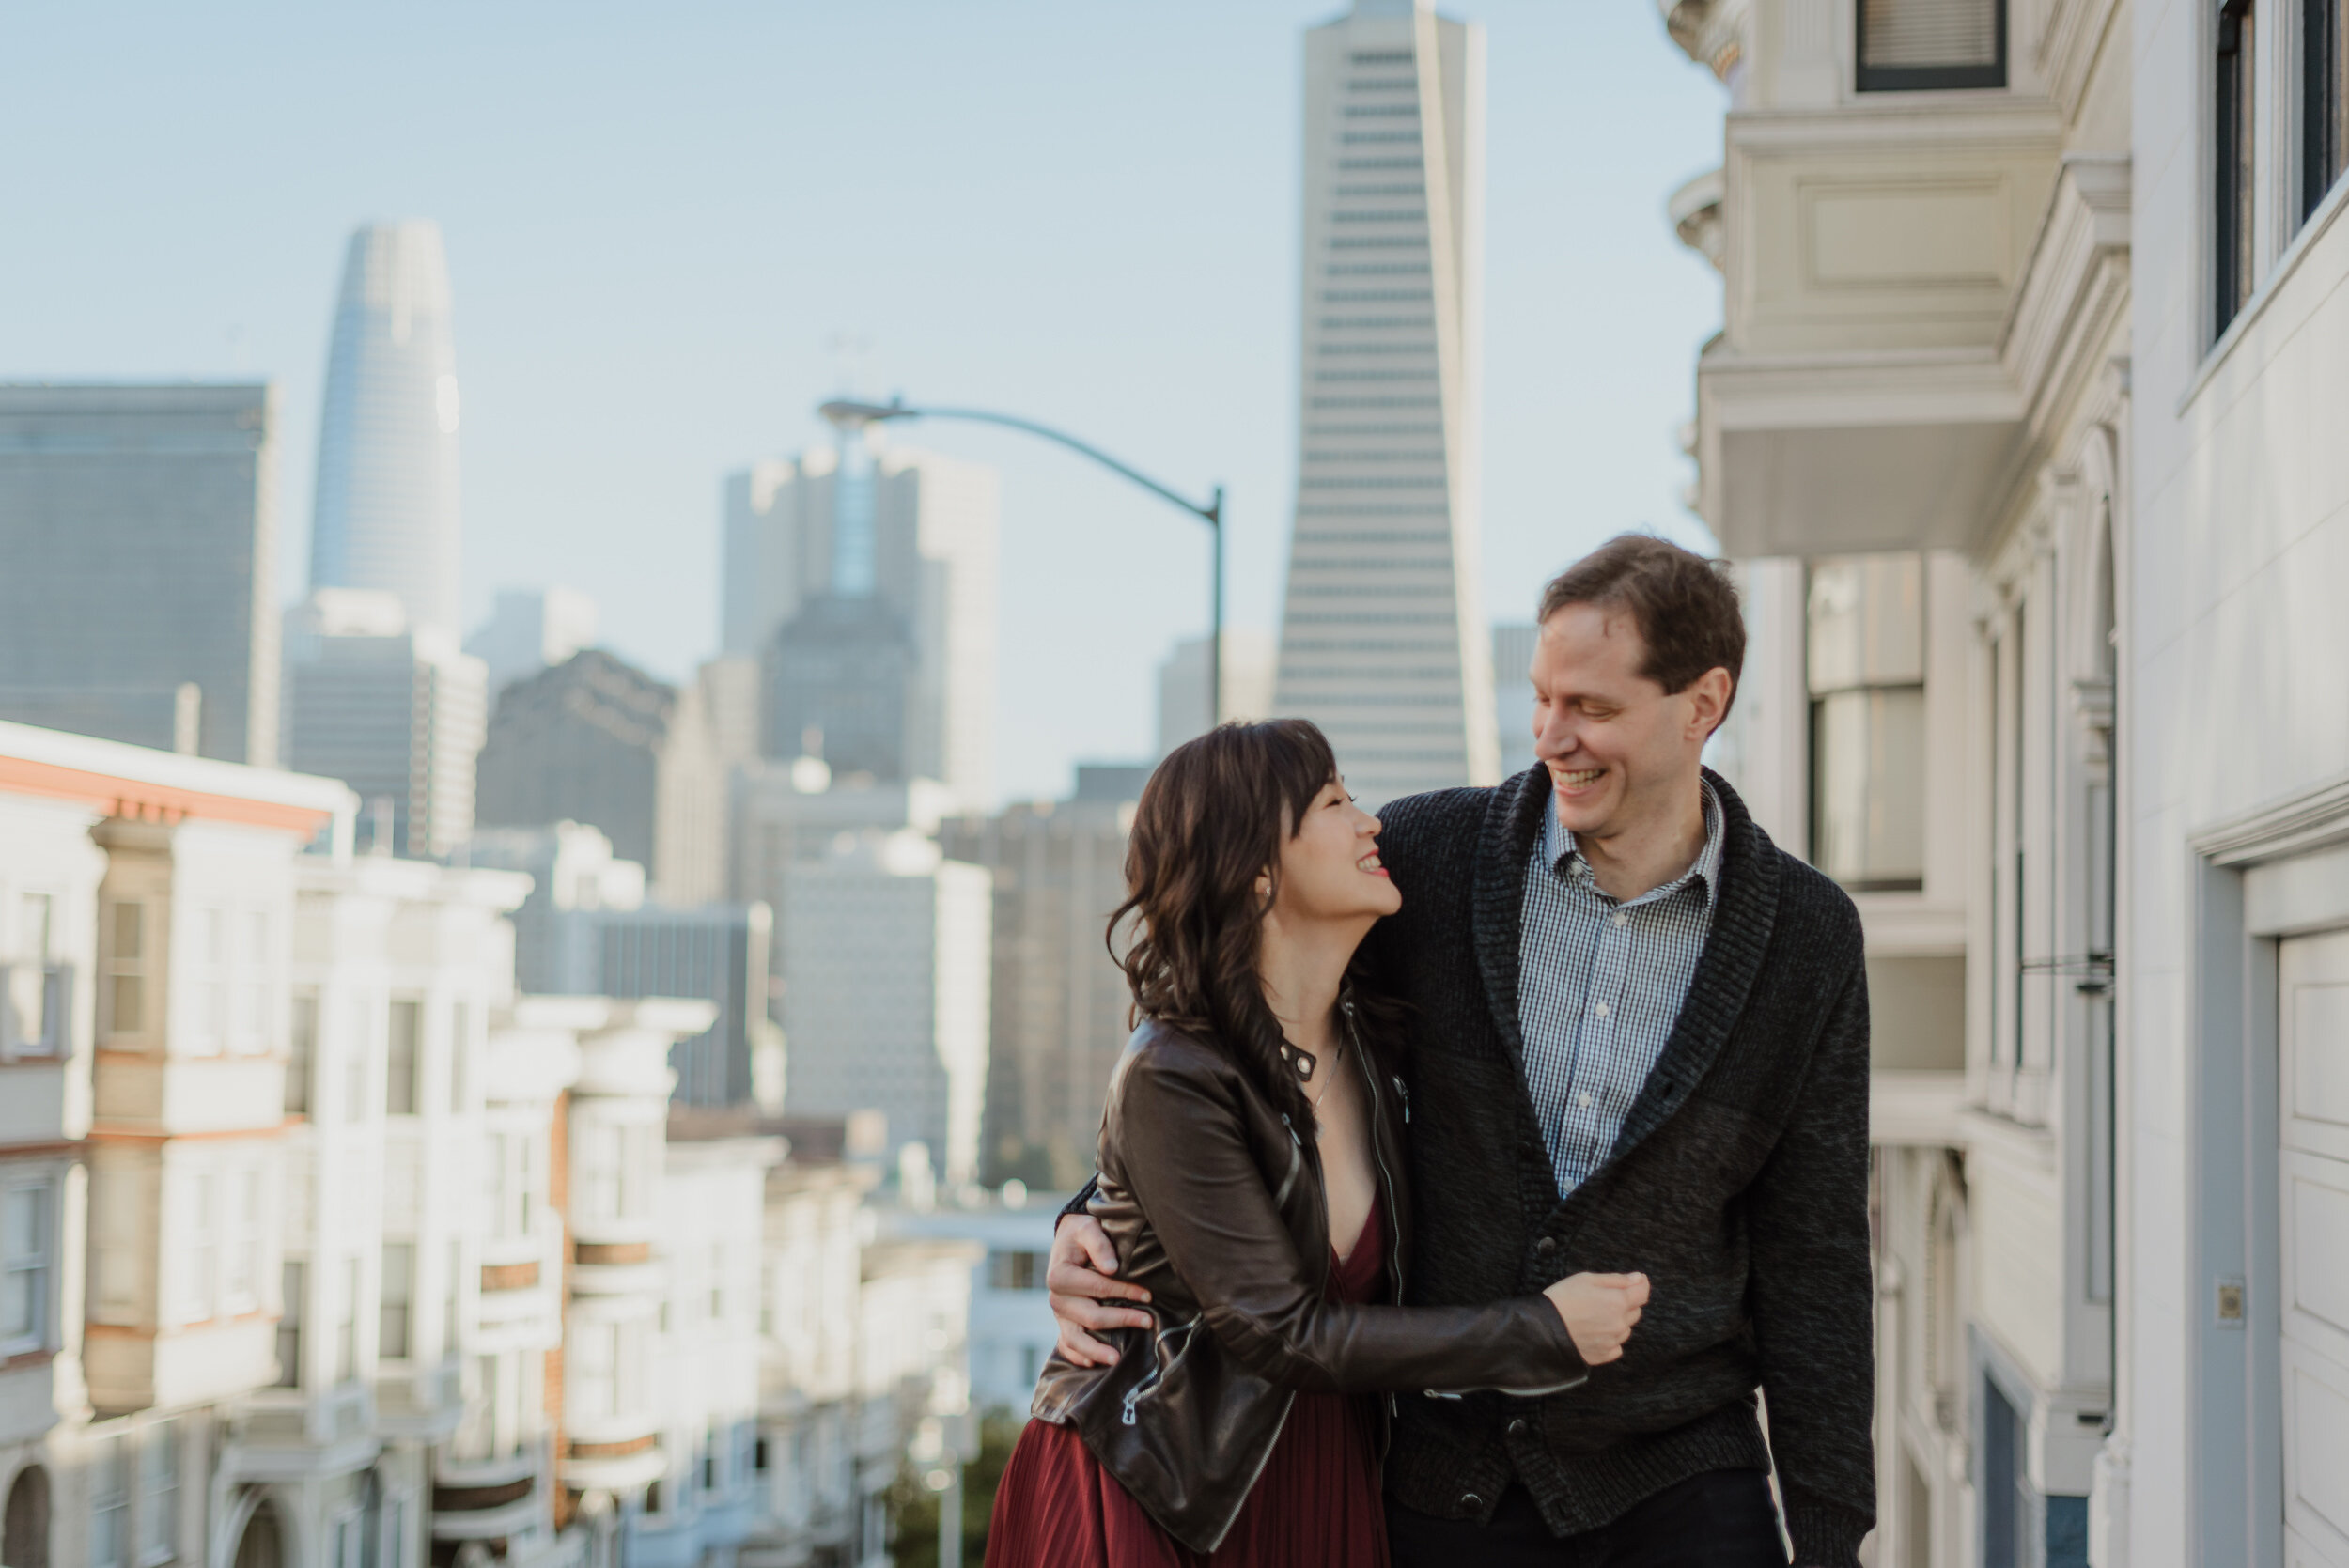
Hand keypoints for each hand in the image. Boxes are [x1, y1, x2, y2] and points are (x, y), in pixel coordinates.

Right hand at [1047, 1214, 1152, 1367]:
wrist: (1068, 1240)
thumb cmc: (1081, 1234)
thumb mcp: (1088, 1228)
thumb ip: (1099, 1244)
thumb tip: (1112, 1268)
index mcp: (1060, 1275)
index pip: (1097, 1287)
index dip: (1124, 1291)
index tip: (1148, 1294)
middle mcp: (1056, 1298)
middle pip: (1090, 1316)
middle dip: (1121, 1320)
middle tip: (1148, 1321)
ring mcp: (1059, 1314)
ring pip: (1074, 1339)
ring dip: (1096, 1351)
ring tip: (1117, 1360)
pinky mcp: (1063, 1322)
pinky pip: (1066, 1345)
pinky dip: (1077, 1356)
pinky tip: (1093, 1364)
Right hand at [1542, 1271, 1648, 1364]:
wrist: (1542, 1328)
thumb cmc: (1562, 1298)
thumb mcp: (1587, 1279)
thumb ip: (1617, 1279)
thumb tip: (1638, 1278)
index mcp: (1618, 1302)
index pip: (1642, 1293)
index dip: (1641, 1284)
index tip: (1636, 1280)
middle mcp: (1620, 1324)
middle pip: (1635, 1312)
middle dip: (1626, 1303)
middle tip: (1605, 1298)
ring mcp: (1612, 1342)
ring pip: (1625, 1329)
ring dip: (1618, 1321)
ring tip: (1595, 1315)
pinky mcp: (1603, 1356)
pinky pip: (1616, 1347)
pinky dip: (1610, 1339)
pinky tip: (1594, 1332)